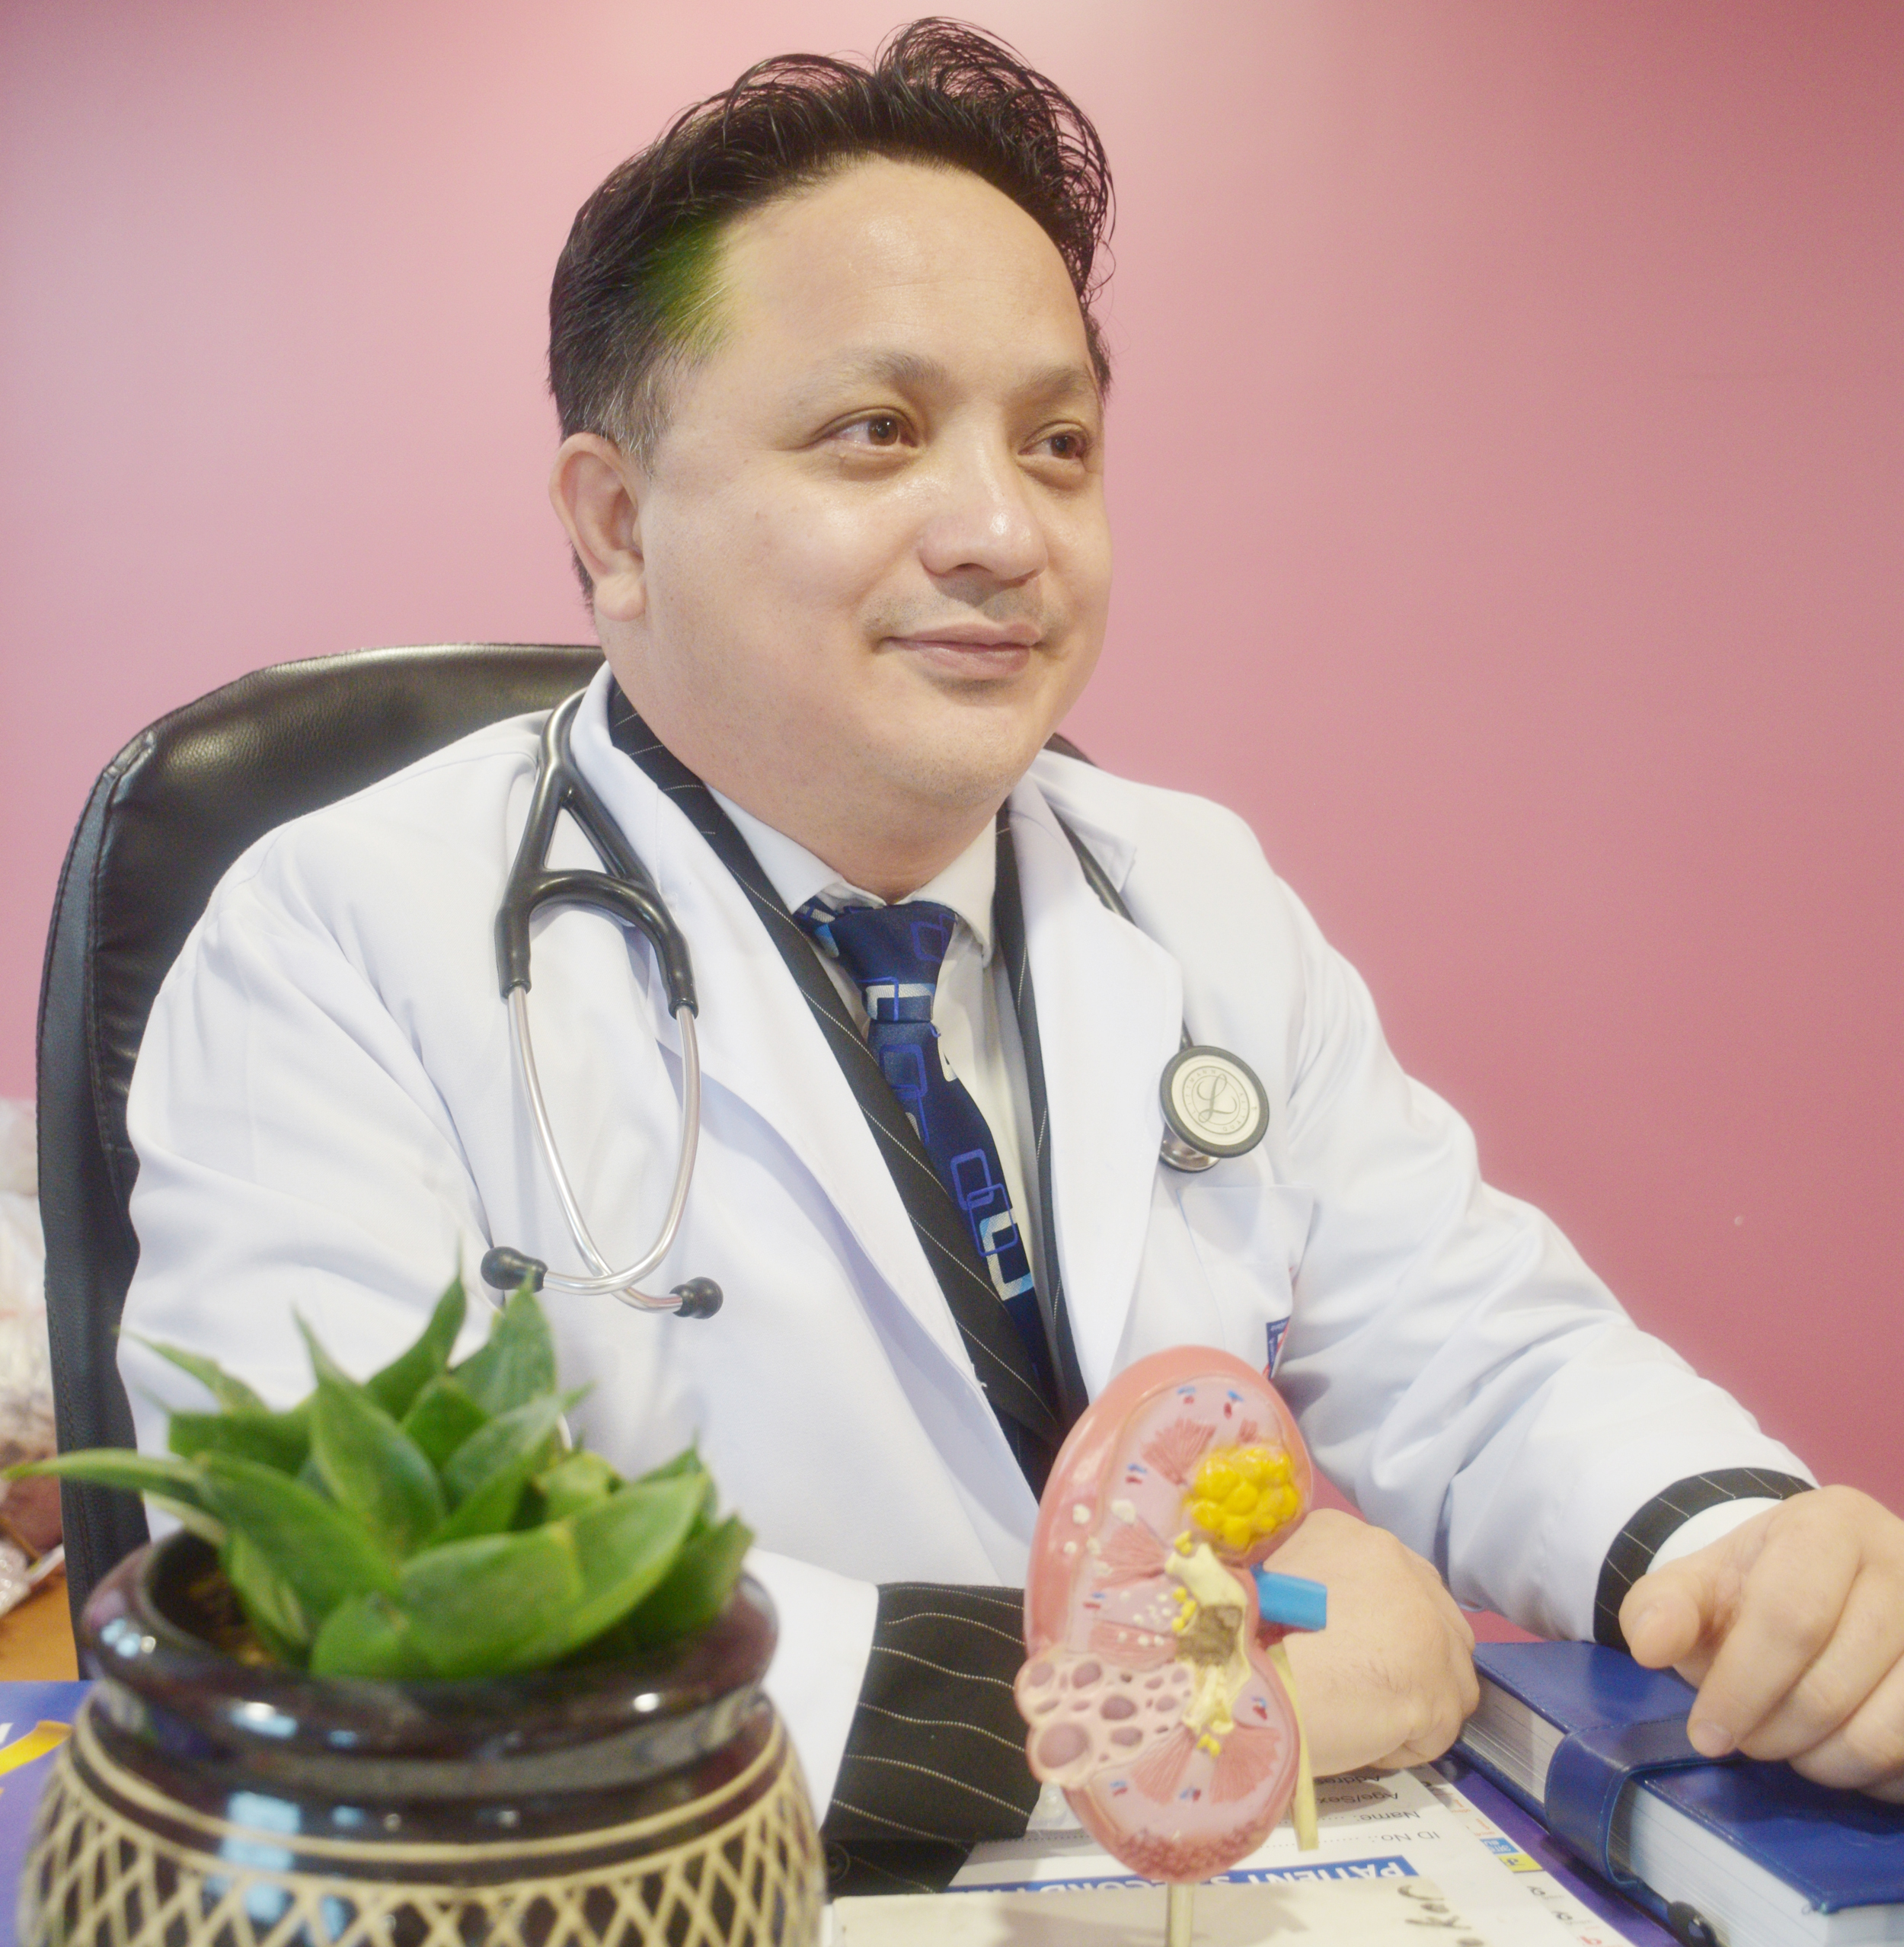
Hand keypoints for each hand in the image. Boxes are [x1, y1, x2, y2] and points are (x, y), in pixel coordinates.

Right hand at [1273, 1509, 1478, 1775]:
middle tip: (1360, 1682)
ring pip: (1445, 1671)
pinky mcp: (1443, 1691)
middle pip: (1431, 1617)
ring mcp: (1434, 1628)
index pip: (1390, 1577)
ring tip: (1359, 1718)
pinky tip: (1362, 1742)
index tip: (1344, 1644)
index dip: (1374, 1618)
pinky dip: (1404, 1742)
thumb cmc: (1245, 1632)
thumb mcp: (1269, 1577)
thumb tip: (1327, 1616)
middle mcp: (1404, 1567)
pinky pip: (1436, 1727)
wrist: (1252, 1679)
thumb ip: (1309, 1583)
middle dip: (1406, 1652)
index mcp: (1354, 1537)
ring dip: (1410, 1698)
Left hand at [1620, 1486, 1903, 1801]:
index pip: (1788, 1617)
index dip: (1742, 1686)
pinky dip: (1874, 1774)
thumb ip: (1663, 1607)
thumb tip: (1648, 1645)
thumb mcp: (1701, 1585)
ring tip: (1792, 1747)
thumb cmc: (1759, 1587)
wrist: (1832, 1590)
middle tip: (1747, 1740)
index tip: (1707, 1733)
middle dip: (1776, 1731)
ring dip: (1827, 1761)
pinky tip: (1839, 1753)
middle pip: (1834, 1681)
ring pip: (1889, 1729)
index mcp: (1831, 1524)